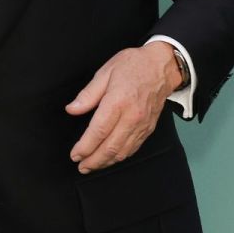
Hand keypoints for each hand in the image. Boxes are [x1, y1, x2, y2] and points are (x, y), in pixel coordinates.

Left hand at [65, 42, 182, 173]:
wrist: (162, 66)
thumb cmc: (133, 65)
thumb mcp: (105, 73)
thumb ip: (87, 94)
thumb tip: (72, 109)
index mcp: (117, 102)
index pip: (98, 131)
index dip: (85, 147)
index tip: (75, 154)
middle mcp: (131, 117)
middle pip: (110, 147)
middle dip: (94, 160)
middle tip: (81, 167)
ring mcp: (142, 124)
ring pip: (123, 151)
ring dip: (106, 162)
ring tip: (92, 166)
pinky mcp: (149, 128)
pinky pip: (133, 148)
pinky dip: (120, 156)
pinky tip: (111, 158)